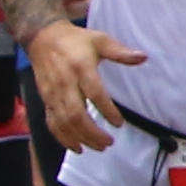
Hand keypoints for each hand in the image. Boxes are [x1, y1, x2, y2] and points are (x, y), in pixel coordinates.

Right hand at [29, 24, 143, 151]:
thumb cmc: (75, 40)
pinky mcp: (45, 99)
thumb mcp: (99, 40)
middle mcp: (65, 82)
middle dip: (92, 132)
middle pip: (76, 114)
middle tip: (109, 142)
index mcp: (81, 67)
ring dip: (80, 138)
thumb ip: (120, 52)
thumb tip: (143, 57)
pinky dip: (63, 138)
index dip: (106, 110)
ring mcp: (52, 93)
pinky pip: (52, 122)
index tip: (118, 123)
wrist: (42, 37)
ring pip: (63, 122)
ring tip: (98, 147)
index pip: (94, 93)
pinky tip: (77, 147)